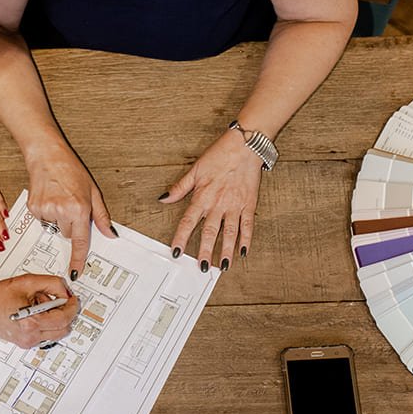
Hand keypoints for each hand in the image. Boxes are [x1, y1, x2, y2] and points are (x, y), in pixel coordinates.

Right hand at [0, 274, 77, 347]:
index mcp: (32, 322)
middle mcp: (30, 336)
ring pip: (56, 334)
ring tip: (39, 306)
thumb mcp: (28, 282)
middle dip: (64, 313)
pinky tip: (33, 313)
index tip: (73, 299)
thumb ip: (52, 283)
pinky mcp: (24, 343)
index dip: (72, 307)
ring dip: (55, 320)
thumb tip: (65, 291)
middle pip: (64, 329)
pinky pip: (45, 336)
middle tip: (56, 300)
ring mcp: (27, 342)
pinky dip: (46, 325)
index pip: (64, 318)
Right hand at [26, 147, 114, 280]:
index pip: (80, 241)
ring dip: (58, 218)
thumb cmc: (70, 170)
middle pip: (68, 234)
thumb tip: (110, 233)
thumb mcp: (92, 192)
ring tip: (58, 197)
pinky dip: (46, 212)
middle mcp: (61, 212)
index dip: (78, 259)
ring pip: (55, 228)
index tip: (76, 273)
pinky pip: (43, 221)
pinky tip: (49, 197)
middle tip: (70, 204)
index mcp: (78, 209)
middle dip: (71, 224)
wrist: (46, 156)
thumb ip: (101, 216)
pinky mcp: (33, 209)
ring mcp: (45, 211)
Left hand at [161, 129, 262, 270]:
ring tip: (222, 266)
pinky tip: (243, 251)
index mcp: (203, 196)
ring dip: (225, 251)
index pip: (188, 222)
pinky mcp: (249, 204)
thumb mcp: (195, 170)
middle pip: (210, 232)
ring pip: (229, 233)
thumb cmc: (220, 155)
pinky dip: (246, 239)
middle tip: (202, 267)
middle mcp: (219, 204)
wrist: (245, 146)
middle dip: (205, 251)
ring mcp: (235, 205)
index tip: (175, 251)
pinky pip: (248, 225)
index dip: (181, 238)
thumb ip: (179, 187)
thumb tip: (163, 198)